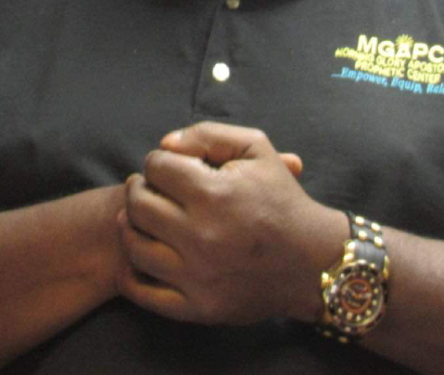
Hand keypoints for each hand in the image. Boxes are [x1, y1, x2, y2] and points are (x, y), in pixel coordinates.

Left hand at [116, 122, 348, 324]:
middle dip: (138, 188)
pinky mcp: (198, 308)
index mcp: (215, 194)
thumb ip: (208, 135)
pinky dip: (131, 272)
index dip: (157, 160)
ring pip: (135, 245)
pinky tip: (141, 253)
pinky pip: (144, 292)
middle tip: (146, 186)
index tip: (165, 165)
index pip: (157, 168)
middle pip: (138, 205)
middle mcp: (202, 236)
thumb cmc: (282, 198)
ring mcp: (198, 276)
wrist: (313, 261)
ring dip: (130, 224)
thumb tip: (164, 144)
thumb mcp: (256, 148)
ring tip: (141, 215)